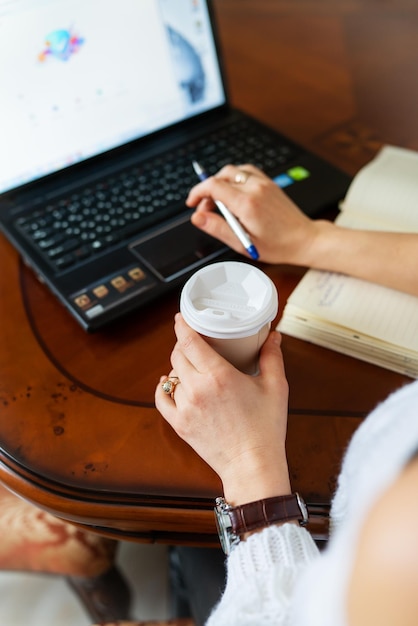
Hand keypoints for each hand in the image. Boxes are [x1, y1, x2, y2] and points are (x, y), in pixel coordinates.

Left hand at [155, 314, 290, 504]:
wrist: (252, 465)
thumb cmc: (266, 429)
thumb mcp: (275, 387)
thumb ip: (272, 357)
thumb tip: (273, 336)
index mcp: (219, 376)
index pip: (189, 342)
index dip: (181, 325)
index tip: (181, 317)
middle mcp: (198, 389)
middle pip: (178, 355)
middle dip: (183, 345)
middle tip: (193, 342)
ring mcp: (185, 407)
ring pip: (172, 376)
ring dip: (179, 367)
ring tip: (192, 366)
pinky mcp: (179, 424)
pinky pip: (162, 399)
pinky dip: (163, 388)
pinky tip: (169, 383)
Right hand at [186, 163, 318, 265]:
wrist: (304, 239)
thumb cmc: (277, 245)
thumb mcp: (243, 243)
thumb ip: (218, 228)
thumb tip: (197, 218)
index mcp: (247, 204)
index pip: (213, 186)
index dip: (197, 193)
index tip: (192, 204)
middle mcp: (255, 188)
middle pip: (221, 176)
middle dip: (208, 190)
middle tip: (207, 209)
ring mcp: (264, 183)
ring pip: (233, 171)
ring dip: (221, 183)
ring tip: (220, 203)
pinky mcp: (269, 182)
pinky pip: (246, 171)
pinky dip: (235, 179)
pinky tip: (234, 194)